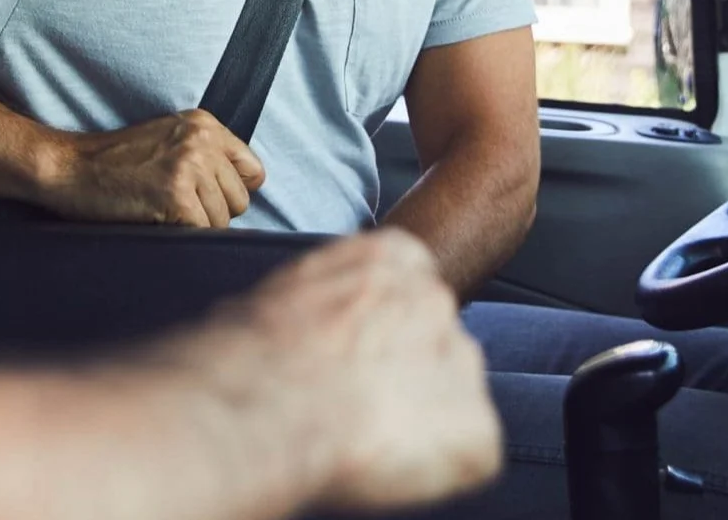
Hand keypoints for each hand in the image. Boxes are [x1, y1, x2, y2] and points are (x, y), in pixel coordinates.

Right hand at [41, 110, 264, 225]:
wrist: (69, 168)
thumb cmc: (115, 163)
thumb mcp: (168, 141)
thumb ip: (207, 156)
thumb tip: (247, 191)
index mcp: (204, 124)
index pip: (252, 171)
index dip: (230, 192)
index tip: (202, 197)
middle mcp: (202, 141)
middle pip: (239, 200)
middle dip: (211, 212)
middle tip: (171, 205)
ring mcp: (190, 167)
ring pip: (222, 221)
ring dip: (194, 227)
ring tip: (158, 209)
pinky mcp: (177, 196)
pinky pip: (201, 233)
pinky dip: (180, 236)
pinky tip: (153, 219)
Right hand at [211, 230, 500, 511]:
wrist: (265, 406)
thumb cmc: (252, 354)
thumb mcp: (283, 294)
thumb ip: (325, 305)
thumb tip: (306, 331)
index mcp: (393, 259)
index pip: (409, 289)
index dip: (382, 333)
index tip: (356, 358)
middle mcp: (438, 301)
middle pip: (437, 343)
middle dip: (405, 375)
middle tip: (356, 405)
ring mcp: (464, 365)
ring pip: (454, 400)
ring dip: (420, 420)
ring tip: (363, 438)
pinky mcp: (476, 433)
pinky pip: (467, 456)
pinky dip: (436, 469)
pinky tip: (384, 465)